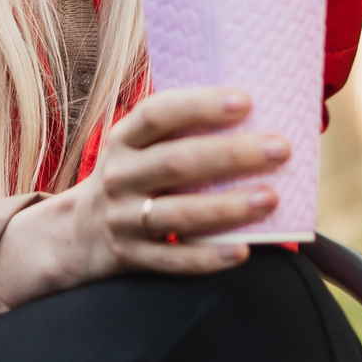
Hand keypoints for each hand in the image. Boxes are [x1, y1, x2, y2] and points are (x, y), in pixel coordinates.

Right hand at [0, 86, 288, 308]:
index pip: (157, 114)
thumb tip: (258, 102)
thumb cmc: (134, 176)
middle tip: (280, 148)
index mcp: (123, 139)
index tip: (245, 100)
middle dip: (231, 154)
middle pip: (175, 163)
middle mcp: (120, 177)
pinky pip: (173, 260)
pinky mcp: (132, 258)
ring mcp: (123, 220)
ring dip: (228, 207)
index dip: (199, 106)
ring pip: (178, 214)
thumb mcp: (139, 147)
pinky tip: (243, 250)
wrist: (80, 234)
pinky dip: (208, 257)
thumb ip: (181, 129)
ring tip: (271, 198)